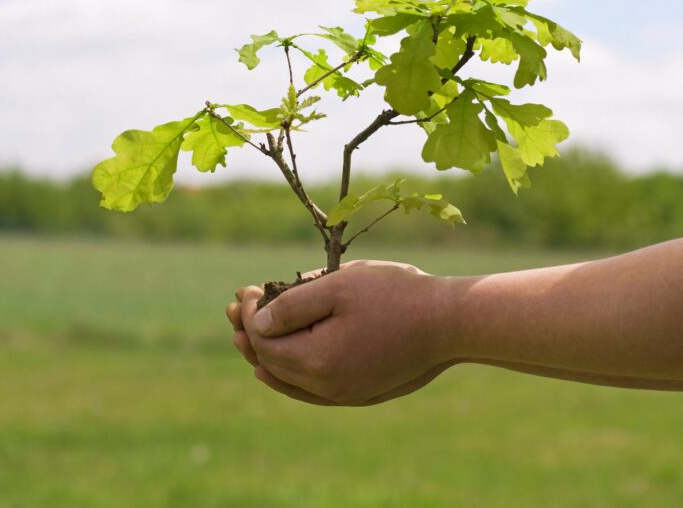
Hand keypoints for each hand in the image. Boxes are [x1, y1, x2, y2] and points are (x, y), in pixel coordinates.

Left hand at [225, 260, 454, 404]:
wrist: (449, 322)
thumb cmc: (396, 295)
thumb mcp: (339, 286)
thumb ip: (293, 304)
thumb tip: (257, 322)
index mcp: (318, 360)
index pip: (265, 341)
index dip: (248, 315)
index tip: (244, 289)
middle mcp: (327, 388)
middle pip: (271, 363)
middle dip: (249, 334)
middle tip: (233, 308)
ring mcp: (345, 395)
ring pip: (289, 381)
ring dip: (263, 356)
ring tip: (243, 338)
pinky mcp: (360, 393)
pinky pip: (310, 392)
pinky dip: (287, 378)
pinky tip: (273, 371)